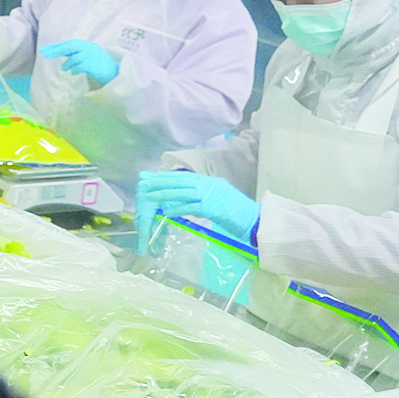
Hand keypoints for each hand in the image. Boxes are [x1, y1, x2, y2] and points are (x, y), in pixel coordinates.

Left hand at [41, 39, 118, 87]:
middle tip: (46, 54)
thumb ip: (74, 53)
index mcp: (86, 44)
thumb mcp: (85, 55)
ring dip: (67, 64)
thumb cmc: (97, 63)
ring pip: (74, 58)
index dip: (56, 46)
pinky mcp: (93, 65)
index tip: (44, 49)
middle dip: (56, 50)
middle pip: (70, 47)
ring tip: (65, 69)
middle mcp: (89, 48)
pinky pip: (79, 67)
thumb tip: (56, 52)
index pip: (69, 43)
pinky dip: (75, 70)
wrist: (113, 71)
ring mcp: (92, 56)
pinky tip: (74, 72)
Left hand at [134, 170, 261, 242]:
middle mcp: (210, 185)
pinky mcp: (213, 208)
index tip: (149, 177)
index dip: (165, 176)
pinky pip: (191, 207)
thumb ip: (200, 197)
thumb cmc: (236, 213)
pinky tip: (167, 212)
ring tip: (149, 196)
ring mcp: (211, 195)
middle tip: (143, 183)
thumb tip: (180, 200)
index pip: (183, 177)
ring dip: (164, 194)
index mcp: (210, 182)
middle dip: (159, 182)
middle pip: (180, 181)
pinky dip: (178, 209)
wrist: (255, 220)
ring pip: (182, 192)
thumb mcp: (217, 199)